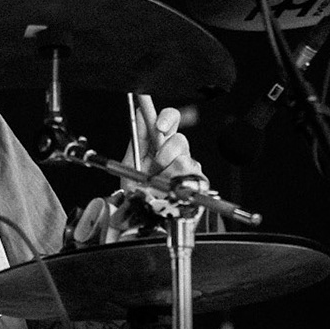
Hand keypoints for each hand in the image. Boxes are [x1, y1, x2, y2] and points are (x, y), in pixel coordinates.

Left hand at [67, 95, 206, 245]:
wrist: (144, 217)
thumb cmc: (139, 191)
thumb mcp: (130, 162)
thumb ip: (138, 137)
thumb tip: (141, 111)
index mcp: (160, 143)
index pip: (170, 119)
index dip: (167, 118)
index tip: (160, 126)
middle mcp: (177, 152)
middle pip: (180, 139)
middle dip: (164, 153)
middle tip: (155, 167)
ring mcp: (189, 167)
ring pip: (184, 159)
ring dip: (167, 174)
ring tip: (159, 184)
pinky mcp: (198, 182)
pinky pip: (192, 177)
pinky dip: (177, 184)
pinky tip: (171, 190)